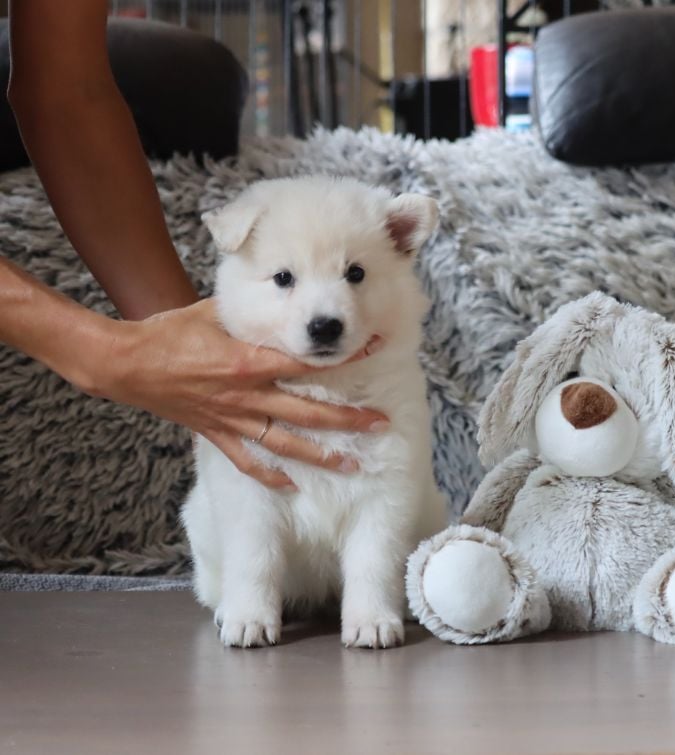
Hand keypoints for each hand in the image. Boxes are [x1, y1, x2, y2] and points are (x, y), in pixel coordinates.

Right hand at [81, 299, 387, 487]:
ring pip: (285, 444)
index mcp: (249, 362)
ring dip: (321, 455)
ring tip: (352, 464)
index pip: (307, 362)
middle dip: (347, 420)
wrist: (125, 363)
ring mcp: (232, 418)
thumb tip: (279, 297)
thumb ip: (250, 313)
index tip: (373, 349)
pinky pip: (247, 461)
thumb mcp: (212, 312)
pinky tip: (293, 486)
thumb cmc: (168, 332)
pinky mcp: (216, 433)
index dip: (343, 357)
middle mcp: (246, 395)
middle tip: (380, 423)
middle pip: (308, 413)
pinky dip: (270, 476)